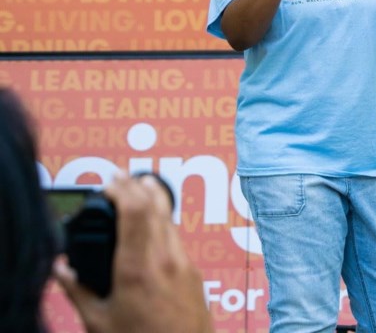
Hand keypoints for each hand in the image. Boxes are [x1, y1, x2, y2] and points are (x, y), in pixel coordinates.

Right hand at [54, 172, 212, 332]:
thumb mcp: (99, 322)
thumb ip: (78, 291)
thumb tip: (62, 269)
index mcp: (138, 269)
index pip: (136, 210)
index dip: (123, 188)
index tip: (109, 182)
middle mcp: (166, 260)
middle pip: (157, 205)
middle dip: (138, 185)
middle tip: (121, 178)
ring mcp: (184, 265)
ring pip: (170, 220)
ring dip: (154, 200)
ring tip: (138, 190)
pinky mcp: (194, 273)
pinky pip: (177, 238)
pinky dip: (163, 223)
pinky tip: (152, 226)